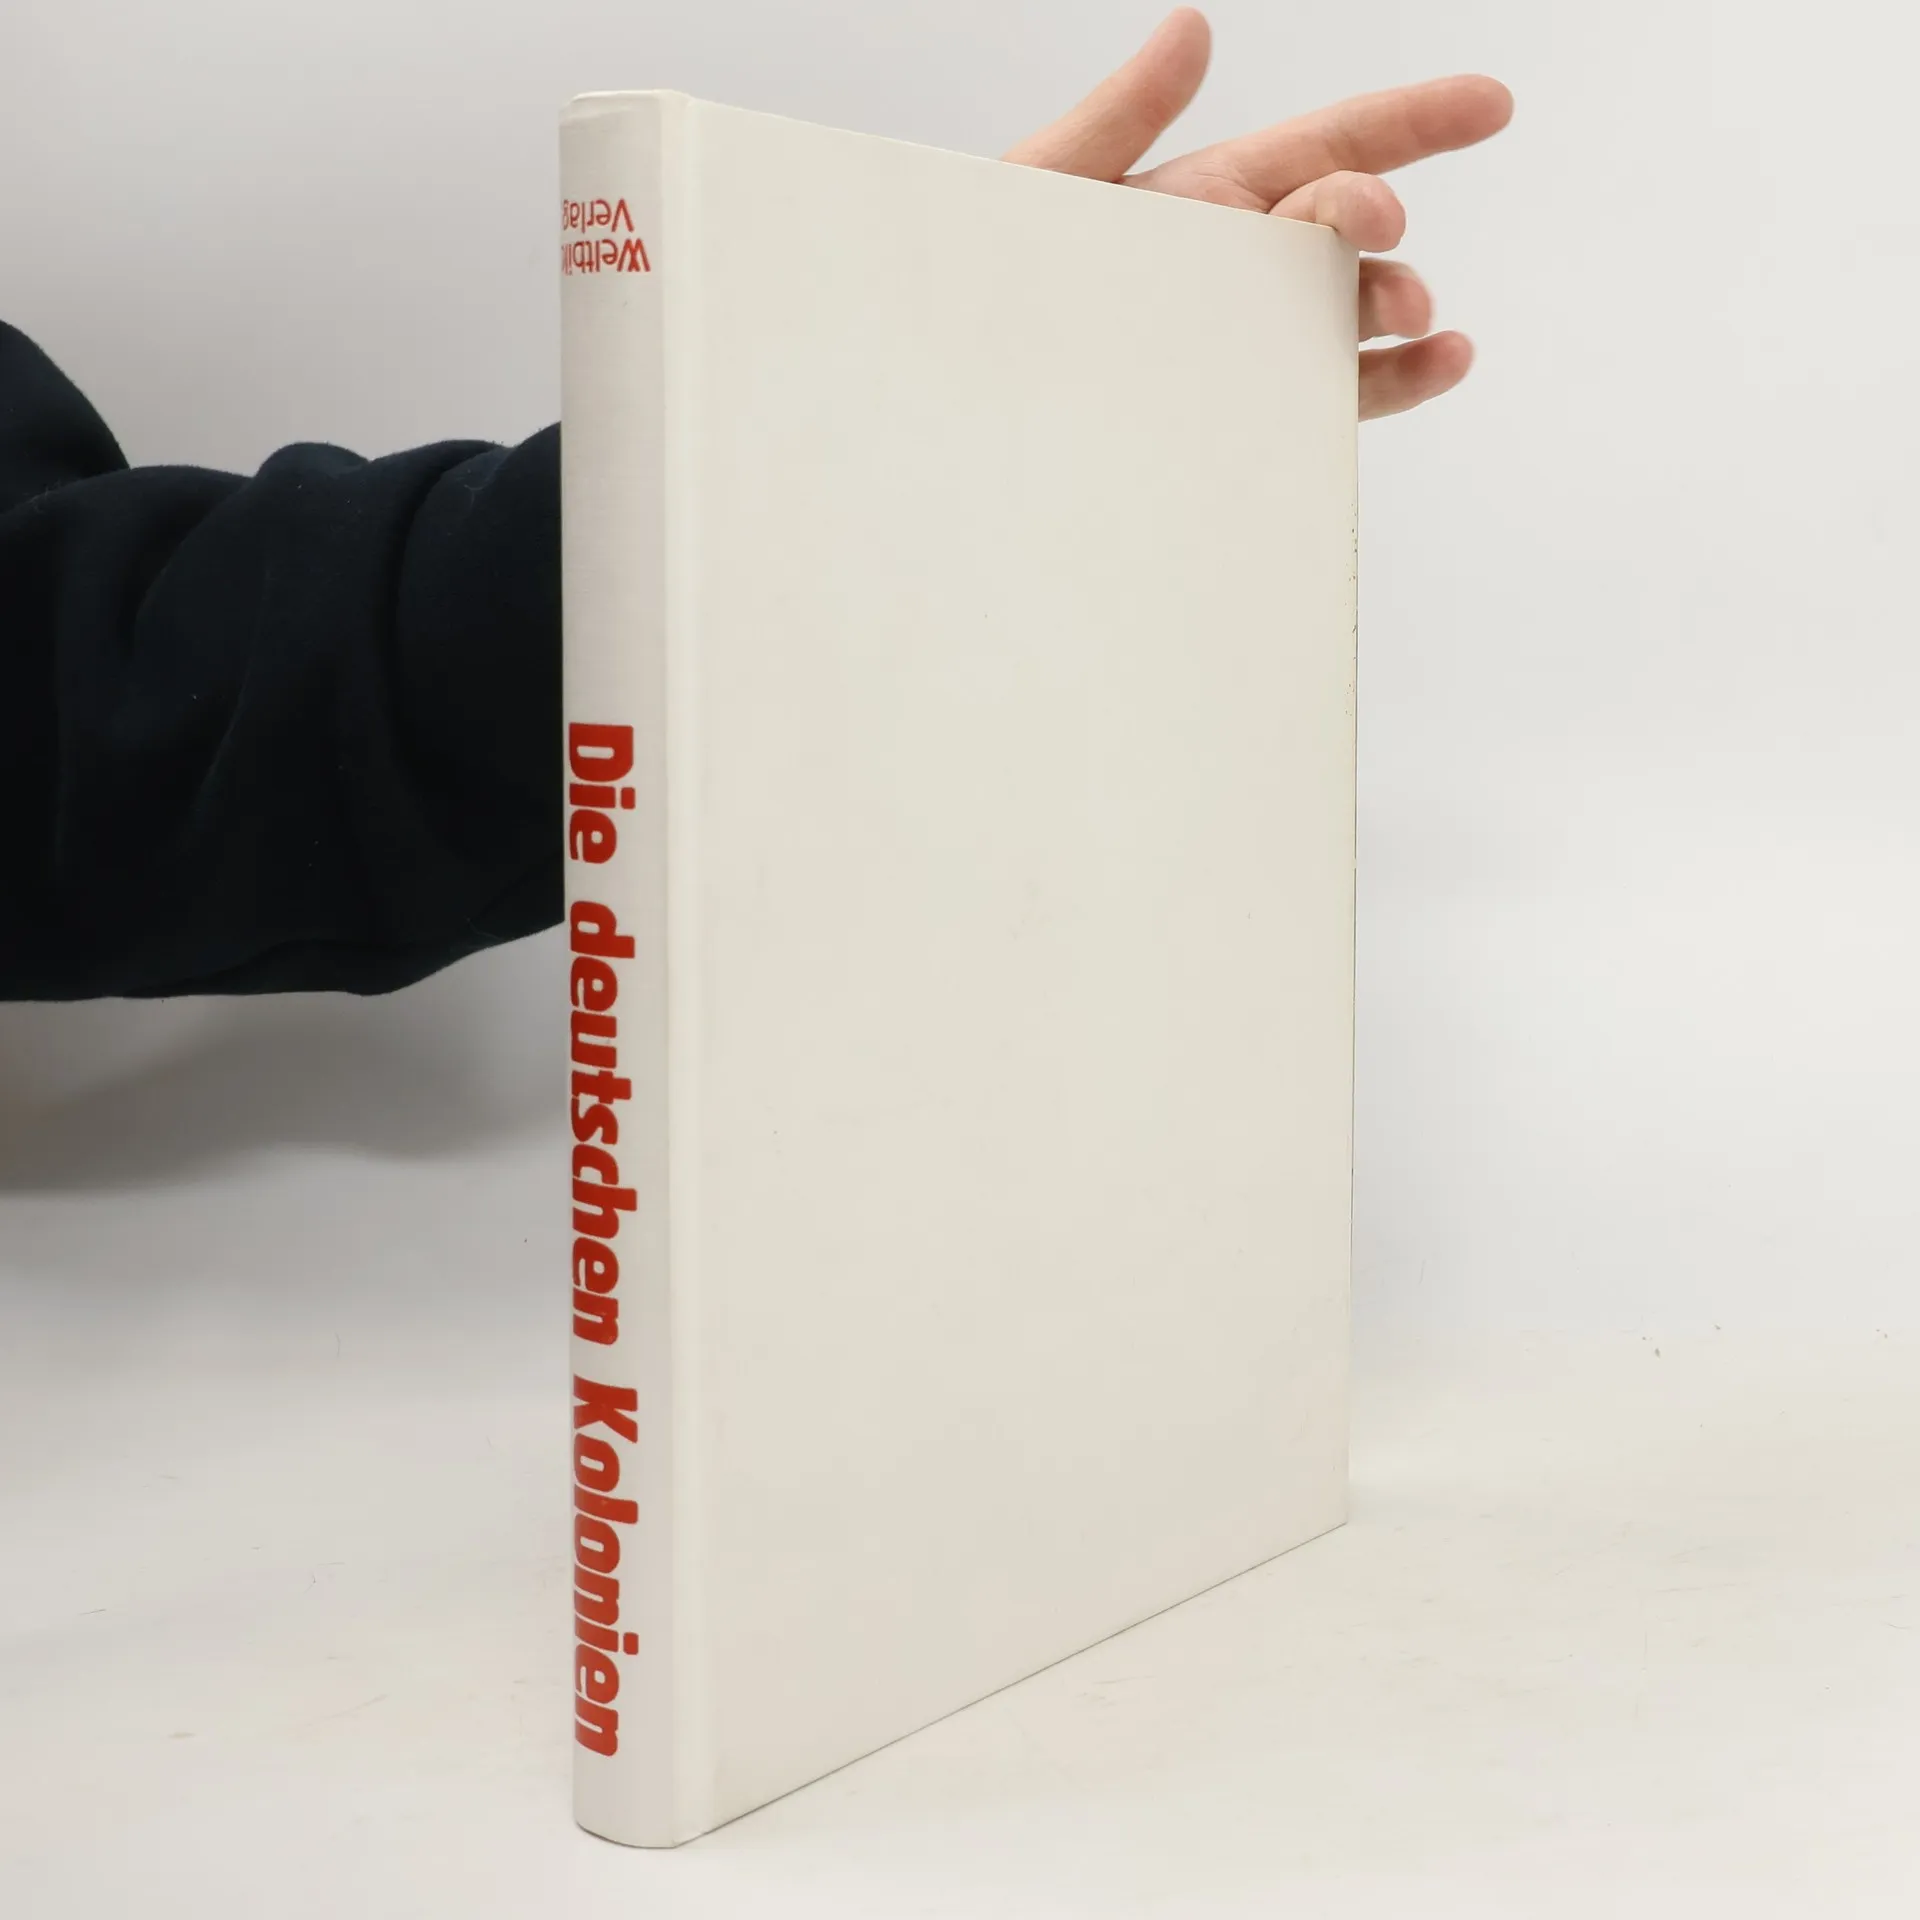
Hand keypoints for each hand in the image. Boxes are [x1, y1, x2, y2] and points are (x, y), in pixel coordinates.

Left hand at [1005, 9, 1511, 419]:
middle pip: (1345, 233)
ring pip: (1349, 317)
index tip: (1489, 102)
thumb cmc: (986, 285)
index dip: (1413, 121)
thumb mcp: (1044, 189)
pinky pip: (1330, 397)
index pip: (1329, 145)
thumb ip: (1119, 115)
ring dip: (1397, 309)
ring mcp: (1246, 344)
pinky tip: (1432, 366)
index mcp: (1207, 198)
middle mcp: (1239, 268)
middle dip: (1380, 224)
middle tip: (1382, 236)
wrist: (956, 402)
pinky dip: (1390, 384)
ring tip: (1418, 322)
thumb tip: (1191, 26)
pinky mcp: (1243, 416)